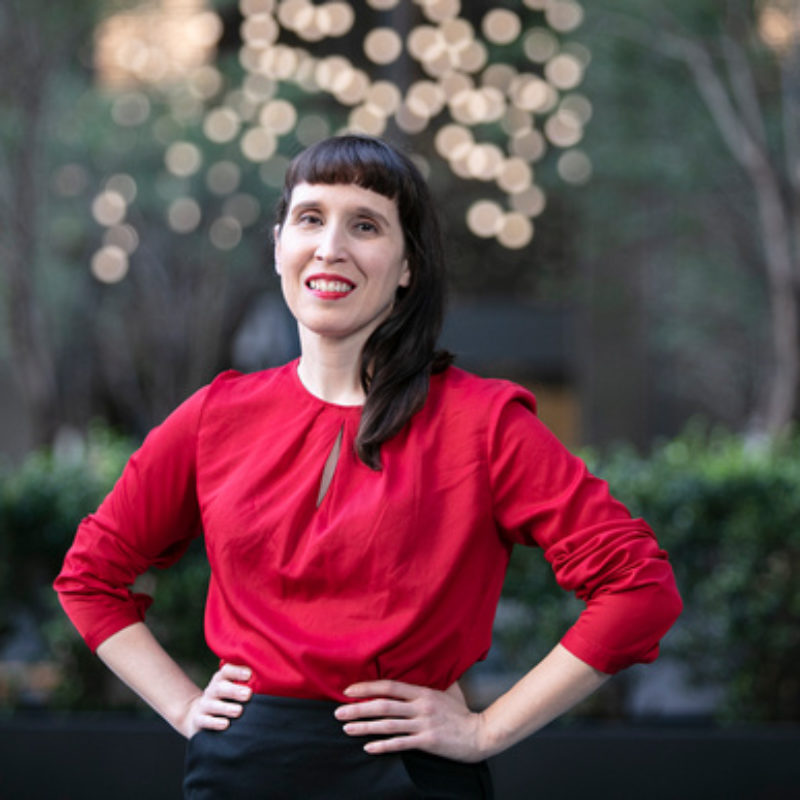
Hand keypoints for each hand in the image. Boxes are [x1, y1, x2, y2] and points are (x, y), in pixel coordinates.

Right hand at [177, 663, 252, 738]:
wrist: (198, 714)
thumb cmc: (226, 698)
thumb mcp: (232, 686)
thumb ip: (246, 682)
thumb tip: (269, 677)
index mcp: (221, 679)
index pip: (226, 671)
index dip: (237, 671)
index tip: (249, 674)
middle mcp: (212, 690)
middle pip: (220, 688)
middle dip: (234, 691)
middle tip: (248, 694)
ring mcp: (205, 705)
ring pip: (213, 705)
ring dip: (226, 708)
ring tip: (239, 711)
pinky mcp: (199, 720)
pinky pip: (205, 721)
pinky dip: (215, 723)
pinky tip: (225, 724)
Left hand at [334, 680, 487, 762]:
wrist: (480, 734)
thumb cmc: (462, 712)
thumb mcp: (447, 691)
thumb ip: (430, 683)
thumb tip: (419, 670)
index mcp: (423, 691)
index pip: (389, 686)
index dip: (367, 687)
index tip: (349, 690)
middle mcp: (421, 706)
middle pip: (383, 705)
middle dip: (358, 708)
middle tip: (338, 711)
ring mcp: (423, 724)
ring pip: (388, 725)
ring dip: (364, 726)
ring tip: (346, 728)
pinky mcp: (427, 741)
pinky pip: (400, 743)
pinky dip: (383, 745)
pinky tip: (368, 747)